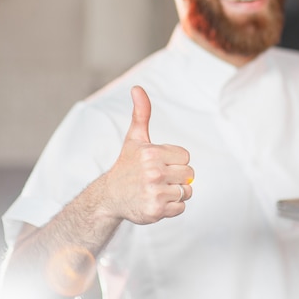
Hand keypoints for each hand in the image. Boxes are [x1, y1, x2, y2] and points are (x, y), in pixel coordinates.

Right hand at [101, 86, 193, 223]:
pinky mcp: (156, 210)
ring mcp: (154, 192)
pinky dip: (172, 208)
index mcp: (152, 153)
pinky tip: (156, 202)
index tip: (159, 164)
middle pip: (189, 175)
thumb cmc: (126, 166)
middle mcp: (153, 172)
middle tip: (158, 179)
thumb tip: (137, 88)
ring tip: (156, 190)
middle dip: (177, 177)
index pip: (186, 157)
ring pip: (186, 192)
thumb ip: (141, 113)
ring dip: (175, 193)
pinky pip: (181, 207)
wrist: (109, 197)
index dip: (175, 161)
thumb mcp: (134, 139)